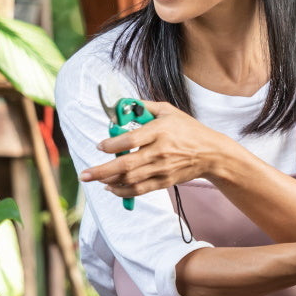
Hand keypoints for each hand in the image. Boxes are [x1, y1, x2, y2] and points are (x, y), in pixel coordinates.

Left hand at [81, 100, 229, 198]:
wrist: (211, 153)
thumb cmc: (188, 129)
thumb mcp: (169, 111)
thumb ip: (145, 106)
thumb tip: (124, 103)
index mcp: (160, 131)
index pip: (130, 140)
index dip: (111, 144)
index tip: (99, 146)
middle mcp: (160, 151)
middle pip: (126, 164)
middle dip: (101, 170)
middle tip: (84, 174)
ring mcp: (162, 169)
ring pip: (130, 179)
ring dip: (109, 181)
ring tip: (95, 179)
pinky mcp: (164, 181)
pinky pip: (140, 190)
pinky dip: (123, 191)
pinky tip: (111, 188)